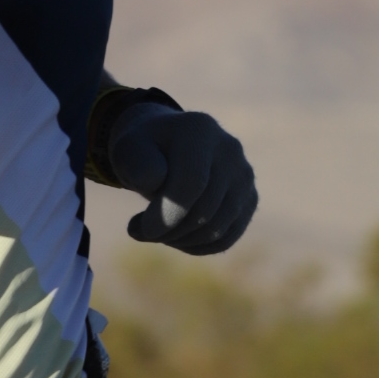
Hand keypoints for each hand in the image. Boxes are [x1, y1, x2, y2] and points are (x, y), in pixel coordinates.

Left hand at [99, 97, 256, 254]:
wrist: (167, 146)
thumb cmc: (145, 150)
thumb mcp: (129, 149)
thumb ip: (137, 163)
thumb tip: (156, 180)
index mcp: (200, 130)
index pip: (191, 184)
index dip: (165, 214)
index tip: (136, 228)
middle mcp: (230, 150)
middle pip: (205, 210)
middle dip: (167, 230)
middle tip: (139, 230)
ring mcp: (244, 176)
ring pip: (217, 229)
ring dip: (180, 240)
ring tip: (157, 231)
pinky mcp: (249, 199)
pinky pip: (226, 238)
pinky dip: (197, 247)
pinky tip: (175, 237)